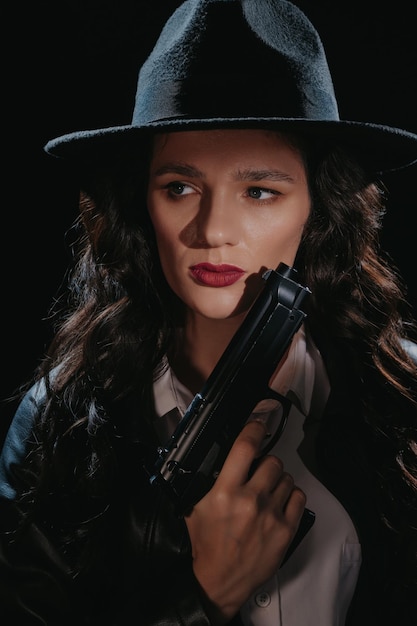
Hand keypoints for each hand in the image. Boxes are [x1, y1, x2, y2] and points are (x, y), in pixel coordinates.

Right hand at [184, 419, 305, 624]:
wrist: (219, 581)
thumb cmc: (206, 545)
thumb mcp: (197, 507)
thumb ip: (212, 481)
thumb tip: (227, 457)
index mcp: (224, 491)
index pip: (245, 447)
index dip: (253, 429)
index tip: (257, 424)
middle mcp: (250, 500)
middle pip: (272, 461)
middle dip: (265, 463)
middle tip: (258, 473)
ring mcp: (271, 515)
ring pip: (286, 478)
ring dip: (278, 480)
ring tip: (267, 492)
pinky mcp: (286, 530)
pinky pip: (299, 497)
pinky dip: (291, 496)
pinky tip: (279, 503)